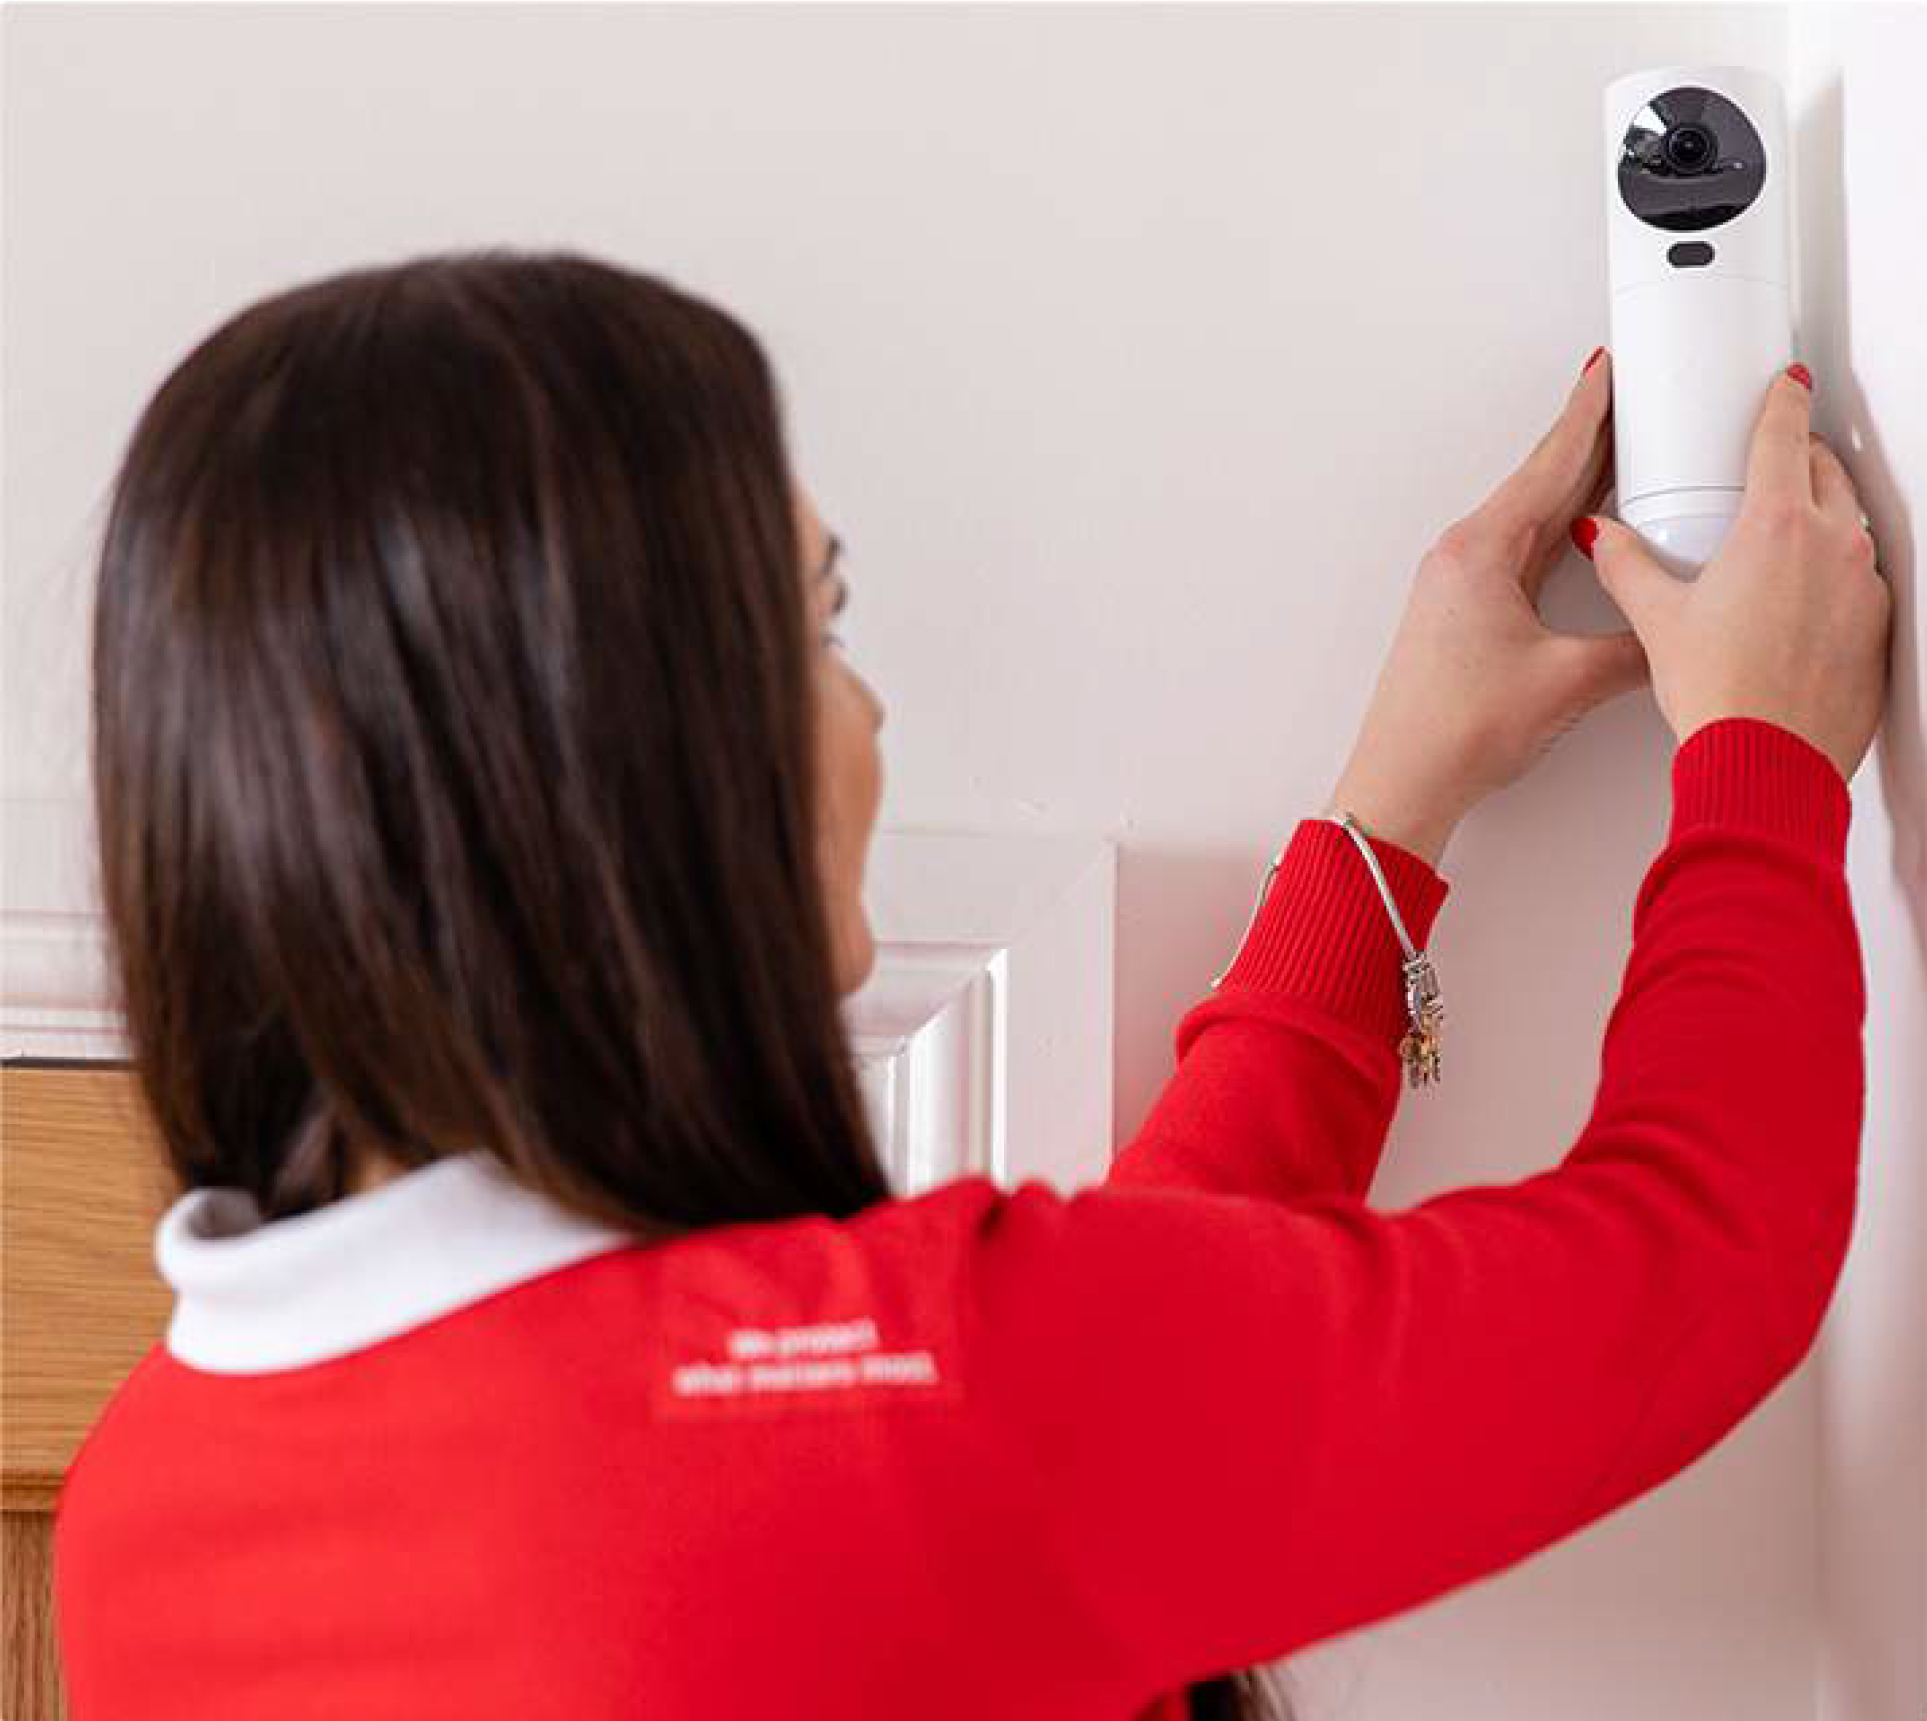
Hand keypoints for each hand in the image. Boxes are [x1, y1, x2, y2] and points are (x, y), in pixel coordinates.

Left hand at [1324, 349, 1647, 865]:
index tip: (1610, 370)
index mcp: (1482, 551)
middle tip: (1629, 398)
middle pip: (1541, 481)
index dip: (1589, 413)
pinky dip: (1559, 531)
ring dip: (1576, 485)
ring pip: (1533, 517)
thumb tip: (1671, 634)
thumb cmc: (1455, 731)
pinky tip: (1584, 534)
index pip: (1550, 464)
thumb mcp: (1569, 680)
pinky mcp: (1463, 614)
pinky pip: (1523, 552)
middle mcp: (1464, 558)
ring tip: (1621, 453)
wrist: (1402, 780)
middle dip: (1589, 438)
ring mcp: (1460, 585)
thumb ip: (1634, 646)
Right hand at [1581, 366, 1889, 783]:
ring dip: (1820, 516)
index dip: (1781, 401)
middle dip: (1800, 456)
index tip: (1784, 385)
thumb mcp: (1657, 620)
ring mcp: (1864, 587)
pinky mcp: (1878, 627)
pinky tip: (1797, 603)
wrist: (1768, 763)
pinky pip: (1860, 578)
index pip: (1784, 435)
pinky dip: (1833, 574)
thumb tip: (1605, 540)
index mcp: (1778, 526)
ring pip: (1850, 523)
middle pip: (1826, 470)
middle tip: (1769, 463)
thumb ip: (1626, 565)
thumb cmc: (1723, 695)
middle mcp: (1835, 546)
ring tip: (1776, 539)